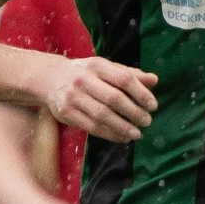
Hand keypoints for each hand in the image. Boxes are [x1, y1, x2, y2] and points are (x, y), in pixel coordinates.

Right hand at [42, 56, 158, 141]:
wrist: (51, 78)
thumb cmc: (87, 74)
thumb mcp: (106, 68)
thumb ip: (130, 74)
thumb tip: (154, 80)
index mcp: (97, 65)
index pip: (124, 79)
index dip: (141, 93)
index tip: (153, 106)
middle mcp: (84, 80)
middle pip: (114, 98)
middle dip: (134, 112)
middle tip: (147, 121)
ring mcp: (73, 97)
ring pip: (102, 115)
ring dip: (123, 127)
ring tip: (137, 134)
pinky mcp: (66, 113)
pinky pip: (91, 127)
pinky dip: (109, 134)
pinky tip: (122, 138)